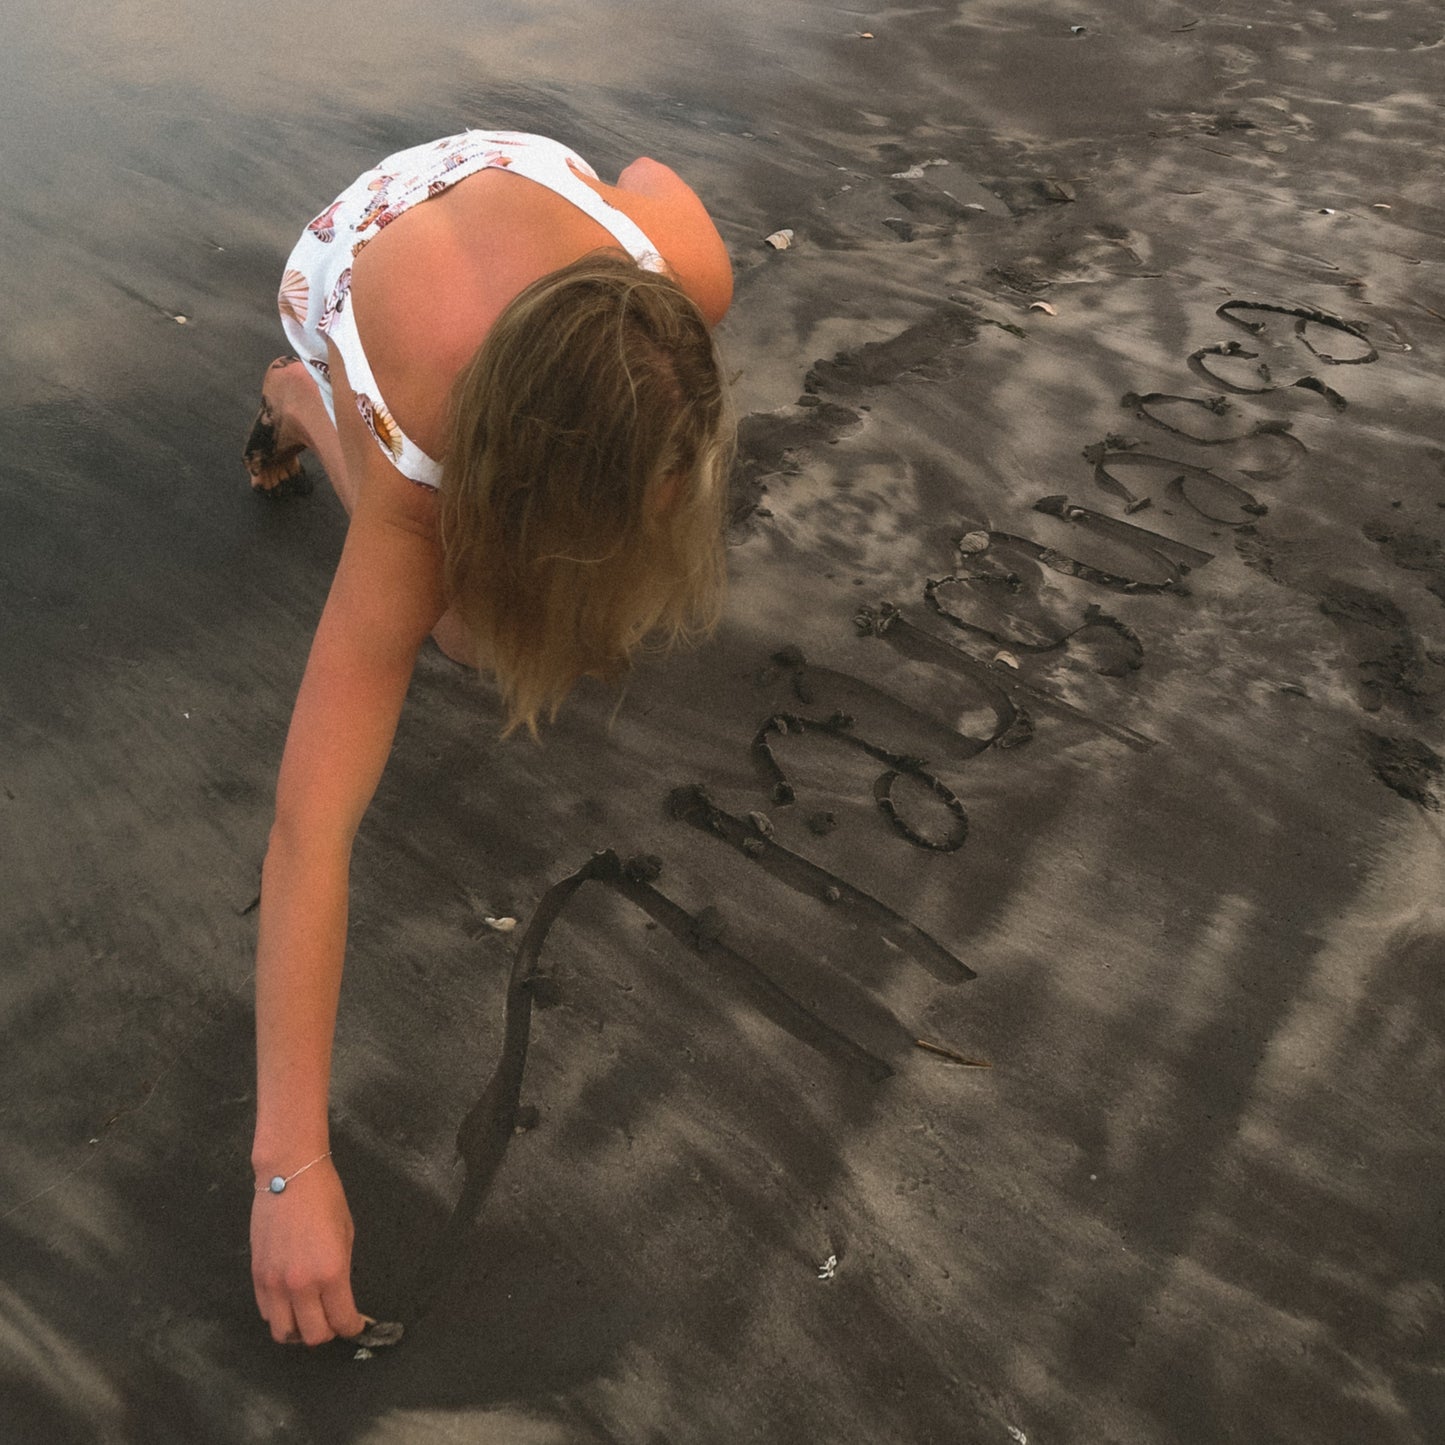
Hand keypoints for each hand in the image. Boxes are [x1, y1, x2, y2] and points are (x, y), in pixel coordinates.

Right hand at [250, 1156, 366, 1344]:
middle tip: (333, 1319)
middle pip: (312, 1336)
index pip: (342, 1320)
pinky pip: (266, 1313)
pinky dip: (280, 1315)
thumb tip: (341, 1297)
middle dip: (327, 1332)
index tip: (356, 1324)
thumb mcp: (346, 1234)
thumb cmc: (326, 1197)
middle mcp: (301, 1285)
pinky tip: (290, 1301)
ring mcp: (274, 1284)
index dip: (352, 1327)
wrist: (289, 1174)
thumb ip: (342, 1271)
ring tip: (308, 1315)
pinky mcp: (256, 1277)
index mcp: (331, 1273)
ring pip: (283, 1332)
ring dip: (299, 1330)